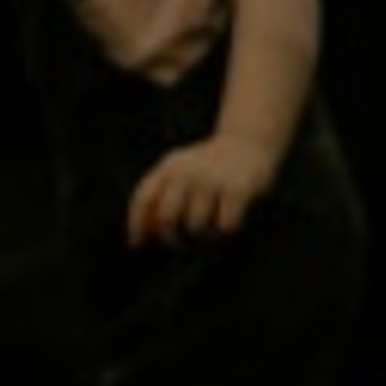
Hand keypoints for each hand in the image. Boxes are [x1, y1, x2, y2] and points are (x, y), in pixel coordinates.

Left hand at [125, 135, 277, 247]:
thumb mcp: (179, 172)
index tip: (137, 244)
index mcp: (169, 167)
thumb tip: (139, 240)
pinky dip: (224, 231)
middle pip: (166, 219)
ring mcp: (212, 180)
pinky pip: (224, 227)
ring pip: (196, 226)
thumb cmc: (209, 166)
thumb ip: (158, 198)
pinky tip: (228, 221)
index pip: (143, 199)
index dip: (136, 225)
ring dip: (202, 235)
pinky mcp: (237, 190)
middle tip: (179, 242)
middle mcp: (187, 172)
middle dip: (171, 238)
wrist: (249, 141)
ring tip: (210, 227)